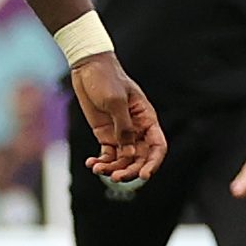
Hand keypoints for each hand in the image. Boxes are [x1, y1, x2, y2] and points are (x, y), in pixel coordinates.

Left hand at [73, 53, 166, 182]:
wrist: (87, 68)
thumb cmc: (107, 79)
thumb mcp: (116, 101)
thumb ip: (123, 127)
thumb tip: (129, 152)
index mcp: (146, 119)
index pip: (157, 146)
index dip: (153, 163)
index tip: (144, 175)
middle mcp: (136, 129)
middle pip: (140, 158)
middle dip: (130, 170)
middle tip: (116, 177)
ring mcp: (121, 133)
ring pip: (123, 160)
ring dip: (113, 168)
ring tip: (99, 169)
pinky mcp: (106, 134)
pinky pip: (107, 155)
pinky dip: (101, 162)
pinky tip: (91, 164)